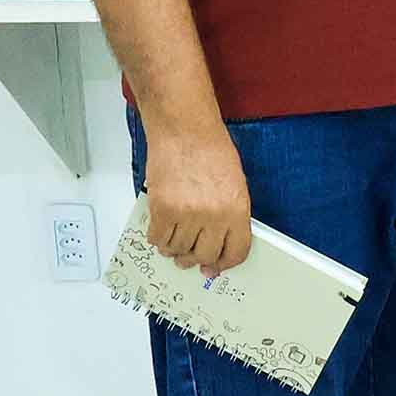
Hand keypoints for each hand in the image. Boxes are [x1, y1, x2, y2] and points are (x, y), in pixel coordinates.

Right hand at [144, 125, 253, 276]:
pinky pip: (158, 239)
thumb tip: (218, 241)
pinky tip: (161, 229)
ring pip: (179, 250)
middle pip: (204, 255)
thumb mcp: (233, 183)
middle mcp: (213, 215)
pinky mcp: (162, 209)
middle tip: (189, 255)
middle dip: (196, 258)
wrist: (183, 129)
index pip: (236, 252)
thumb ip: (229, 215)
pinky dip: (158, 238)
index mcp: (237, 208)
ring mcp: (187, 214)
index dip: (224, 263)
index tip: (216, 266)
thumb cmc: (209, 148)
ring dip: (175, 248)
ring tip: (174, 236)